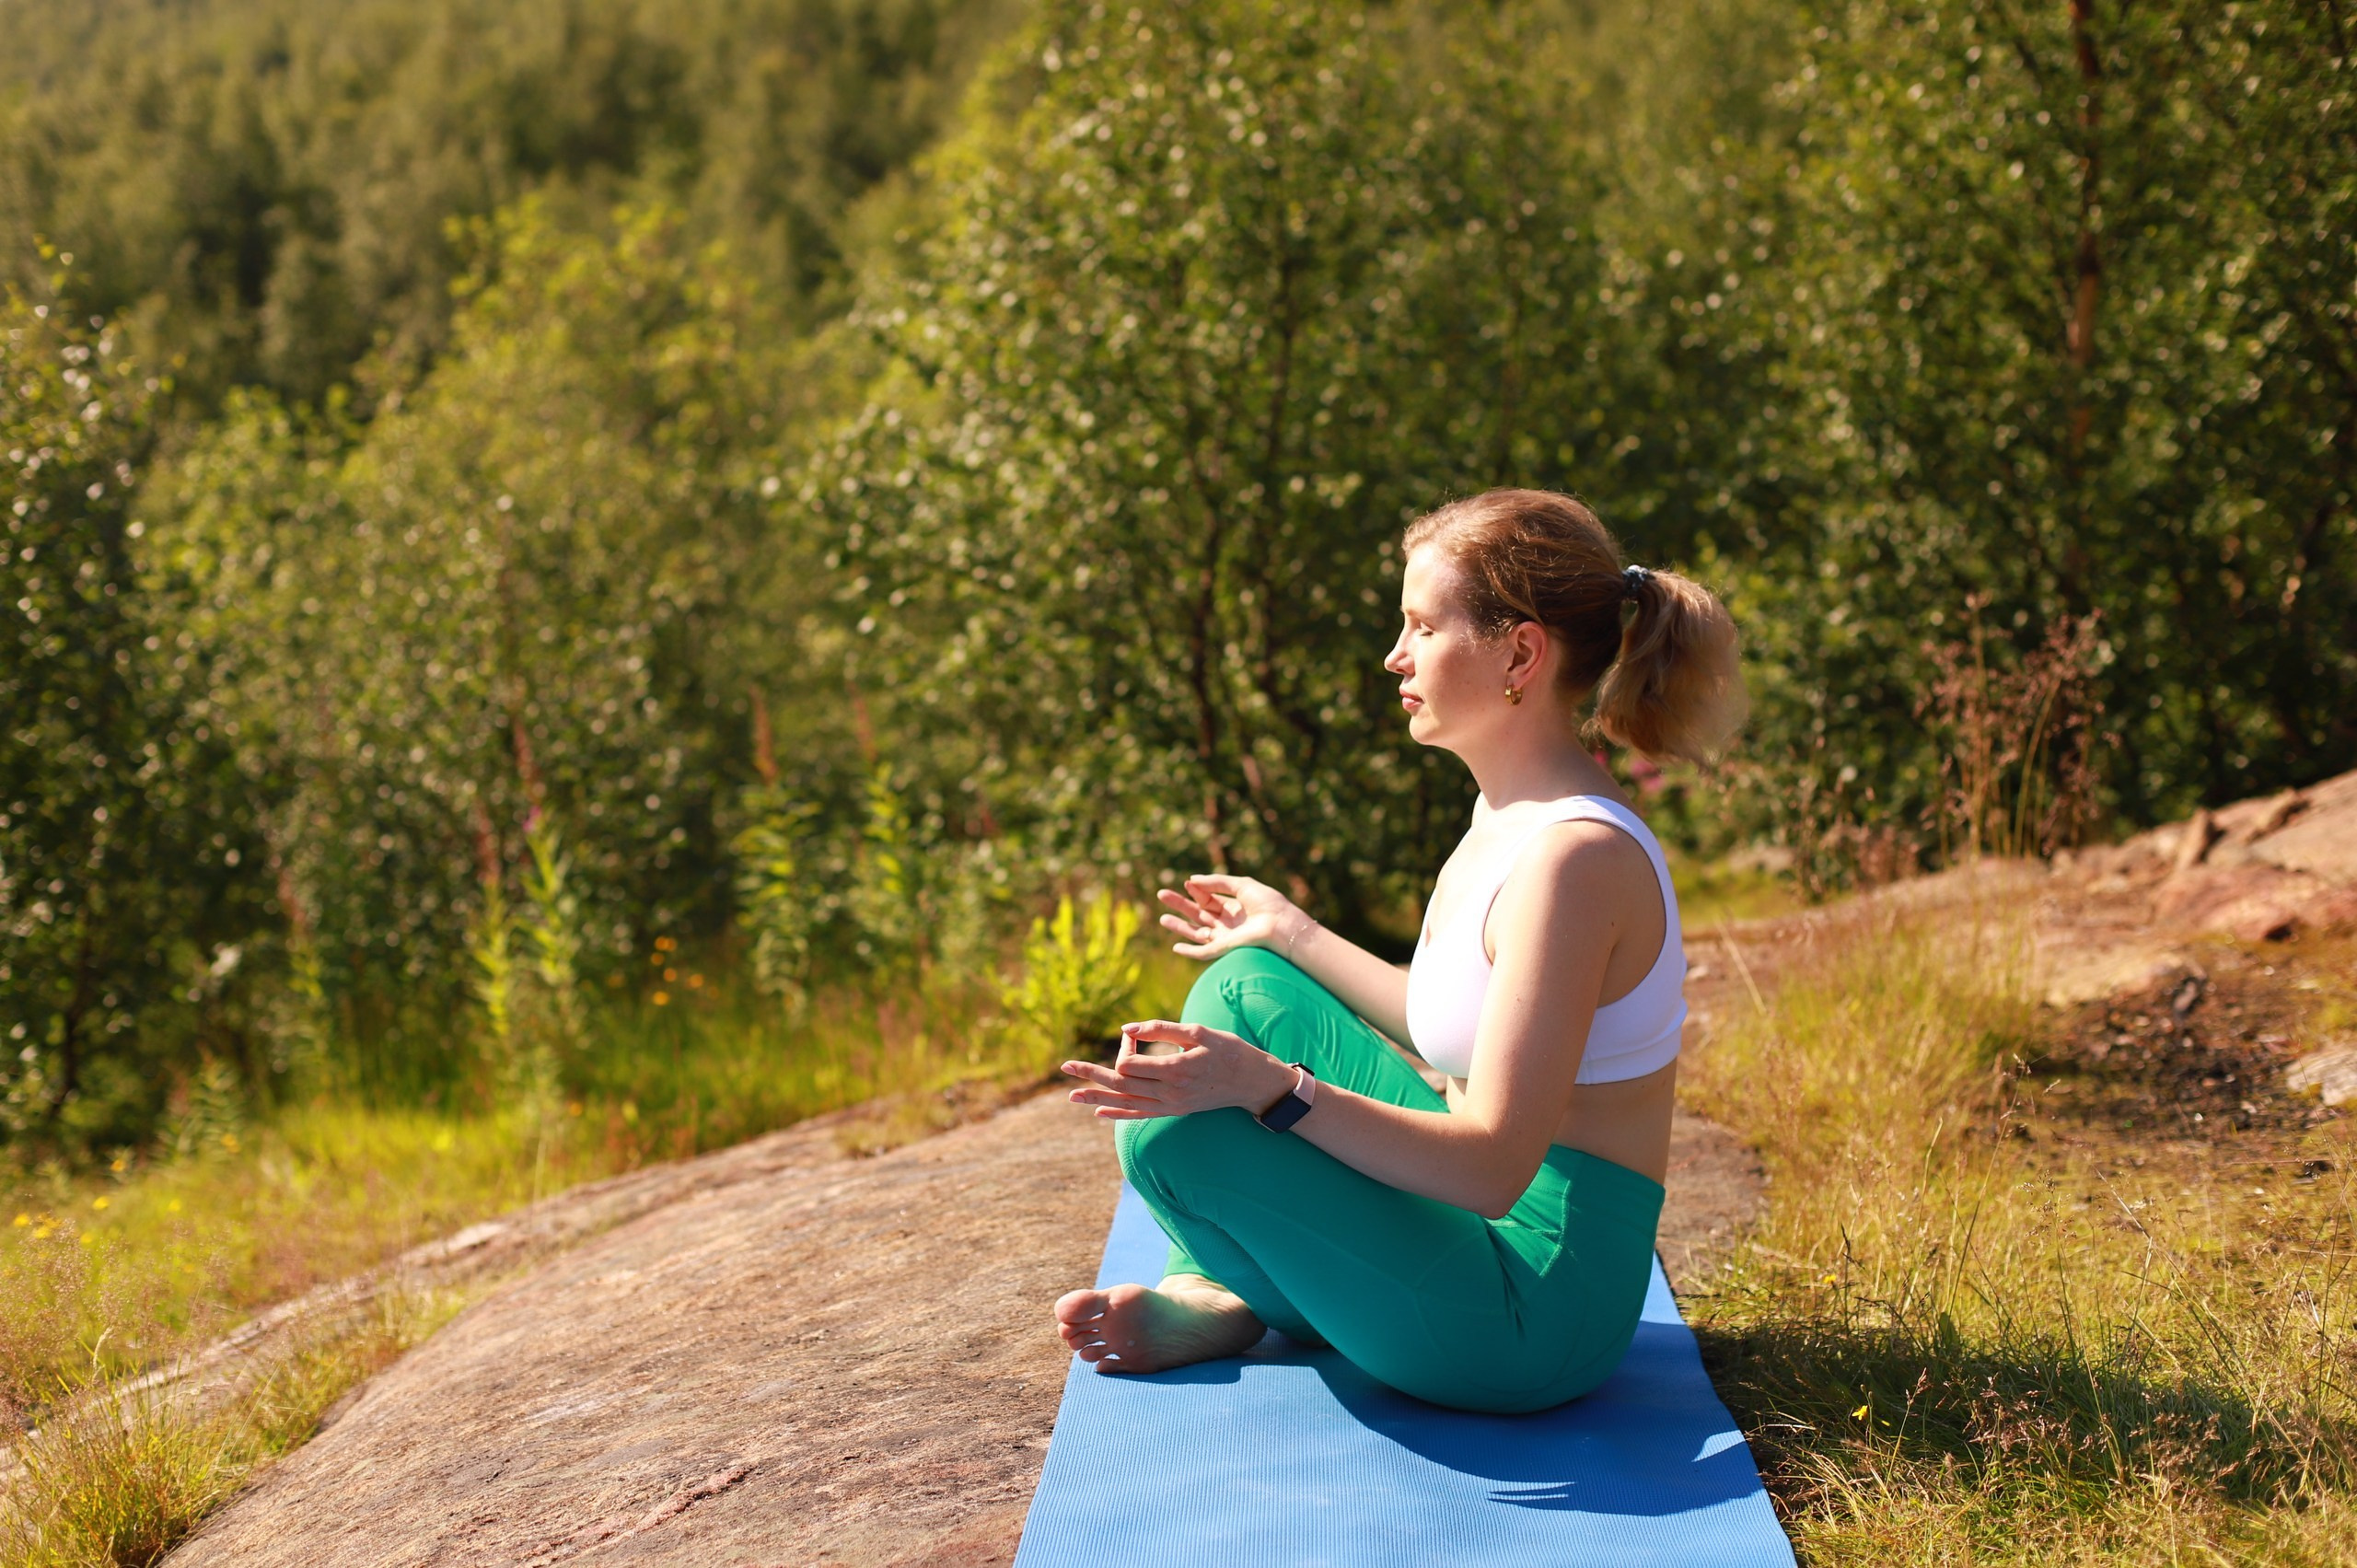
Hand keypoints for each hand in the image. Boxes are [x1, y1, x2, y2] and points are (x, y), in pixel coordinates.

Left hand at [1060, 1020, 1296, 1120]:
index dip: (1124, 1047)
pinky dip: (1118, 1114)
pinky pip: (1140, 1115)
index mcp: (1175, 1070)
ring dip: (1097, 1098)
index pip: (1130, 1063)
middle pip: (1120, 1084)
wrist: (1253, 1082)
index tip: (1134, 1036)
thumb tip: (1125, 1029)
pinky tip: (1099, 1113)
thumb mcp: (1198, 1031)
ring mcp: (1171, 1105)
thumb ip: (1160, 1030)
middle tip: (1066, 1066)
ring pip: (1125, 1102)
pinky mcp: (1173, 1110)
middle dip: (1092, 1075)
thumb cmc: (1228, 1050)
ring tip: (1072, 1094)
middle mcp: (1169, 1092)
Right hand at [1155, 873, 1310, 962]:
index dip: (1196, 890)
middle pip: (1198, 913)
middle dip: (1180, 905)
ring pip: (1197, 932)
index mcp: (1234, 907)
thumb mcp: (1242, 885)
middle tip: (1161, 894)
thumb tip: (1192, 879)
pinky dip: (1190, 951)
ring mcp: (1225, 937)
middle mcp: (1228, 923)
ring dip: (1179, 926)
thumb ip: (1217, 882)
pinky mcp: (1225, 949)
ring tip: (1162, 918)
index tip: (1186, 883)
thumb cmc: (1268, 903)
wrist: (1282, 925)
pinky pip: (1204, 953)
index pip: (1208, 899)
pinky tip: (1175, 946)